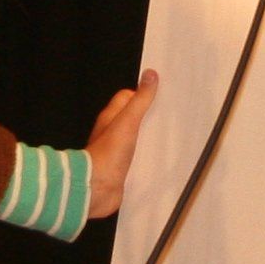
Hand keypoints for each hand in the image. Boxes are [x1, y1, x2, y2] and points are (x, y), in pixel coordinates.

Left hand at [84, 71, 159, 217]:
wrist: (96, 188)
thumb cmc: (108, 154)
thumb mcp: (128, 122)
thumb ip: (140, 100)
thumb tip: (149, 75)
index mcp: (111, 117)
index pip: (127, 96)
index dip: (142, 92)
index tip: (161, 92)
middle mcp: (112, 132)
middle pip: (132, 117)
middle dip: (148, 114)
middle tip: (169, 113)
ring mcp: (116, 150)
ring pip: (135, 137)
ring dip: (148, 136)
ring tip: (168, 134)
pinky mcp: (121, 167)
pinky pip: (136, 157)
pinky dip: (146, 155)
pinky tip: (159, 157)